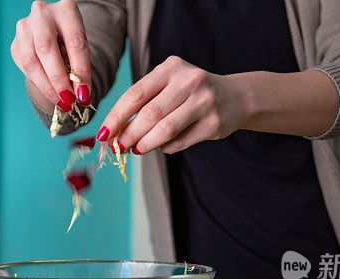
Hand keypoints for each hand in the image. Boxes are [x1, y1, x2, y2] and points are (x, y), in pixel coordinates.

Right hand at [10, 0, 91, 111]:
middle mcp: (41, 14)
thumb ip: (79, 67)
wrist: (52, 29)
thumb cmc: (69, 39)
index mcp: (65, 10)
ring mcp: (24, 27)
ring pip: (31, 62)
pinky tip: (49, 89)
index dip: (80, 71)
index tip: (84, 94)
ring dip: (46, 87)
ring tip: (60, 102)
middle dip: (58, 81)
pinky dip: (38, 82)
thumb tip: (80, 96)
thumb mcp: (79, 47)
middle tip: (68, 101)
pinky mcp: (15, 43)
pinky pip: (25, 67)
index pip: (75, 42)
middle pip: (46, 49)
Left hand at [97, 56, 247, 153]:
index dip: (117, 116)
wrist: (235, 97)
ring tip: (135, 149)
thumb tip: (115, 132)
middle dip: (129, 134)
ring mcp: (204, 102)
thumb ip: (145, 103)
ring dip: (145, 144)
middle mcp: (189, 81)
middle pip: (150, 114)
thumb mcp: (170, 85)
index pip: (136, 94)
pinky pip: (180, 141)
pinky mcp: (213, 123)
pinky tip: (161, 146)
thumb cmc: (190, 93)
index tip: (104, 133)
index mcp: (171, 68)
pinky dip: (165, 147)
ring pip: (165, 130)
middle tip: (117, 147)